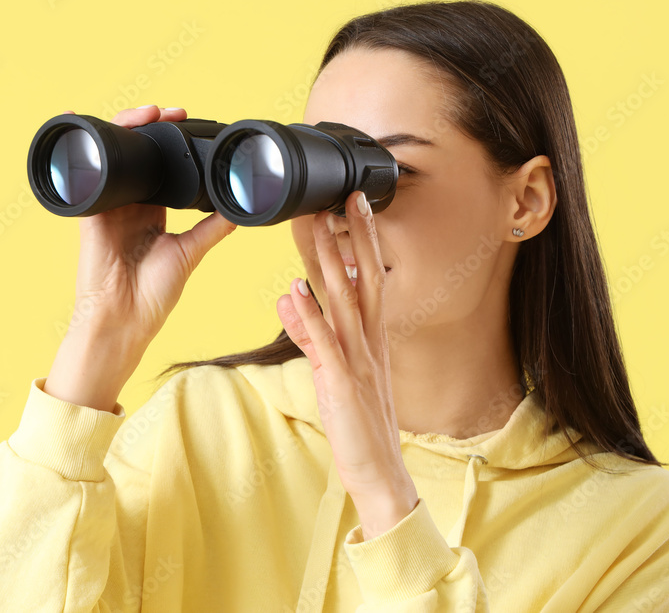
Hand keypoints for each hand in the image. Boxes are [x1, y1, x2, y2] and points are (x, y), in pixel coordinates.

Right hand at [44, 106, 237, 411]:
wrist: (123, 320)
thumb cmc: (153, 295)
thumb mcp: (189, 253)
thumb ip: (212, 228)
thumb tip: (240, 208)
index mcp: (152, 210)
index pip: (161, 165)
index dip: (172, 141)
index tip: (187, 121)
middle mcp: (129, 203)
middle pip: (136, 153)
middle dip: (151, 126)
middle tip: (169, 112)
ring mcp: (108, 205)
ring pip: (114, 155)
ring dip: (124, 127)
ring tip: (144, 112)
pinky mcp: (91, 211)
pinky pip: (83, 173)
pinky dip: (82, 145)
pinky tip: (79, 117)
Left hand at [276, 190, 417, 538]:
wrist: (379, 470)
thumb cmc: (358, 421)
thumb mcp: (333, 370)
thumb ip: (308, 333)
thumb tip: (288, 298)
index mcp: (370, 338)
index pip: (367, 278)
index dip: (361, 241)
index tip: (350, 205)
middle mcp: (368, 342)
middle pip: (360, 278)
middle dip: (350, 237)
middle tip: (339, 197)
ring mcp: (357, 360)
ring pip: (343, 300)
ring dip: (329, 262)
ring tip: (318, 225)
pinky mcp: (340, 382)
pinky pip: (323, 343)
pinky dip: (309, 316)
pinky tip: (295, 291)